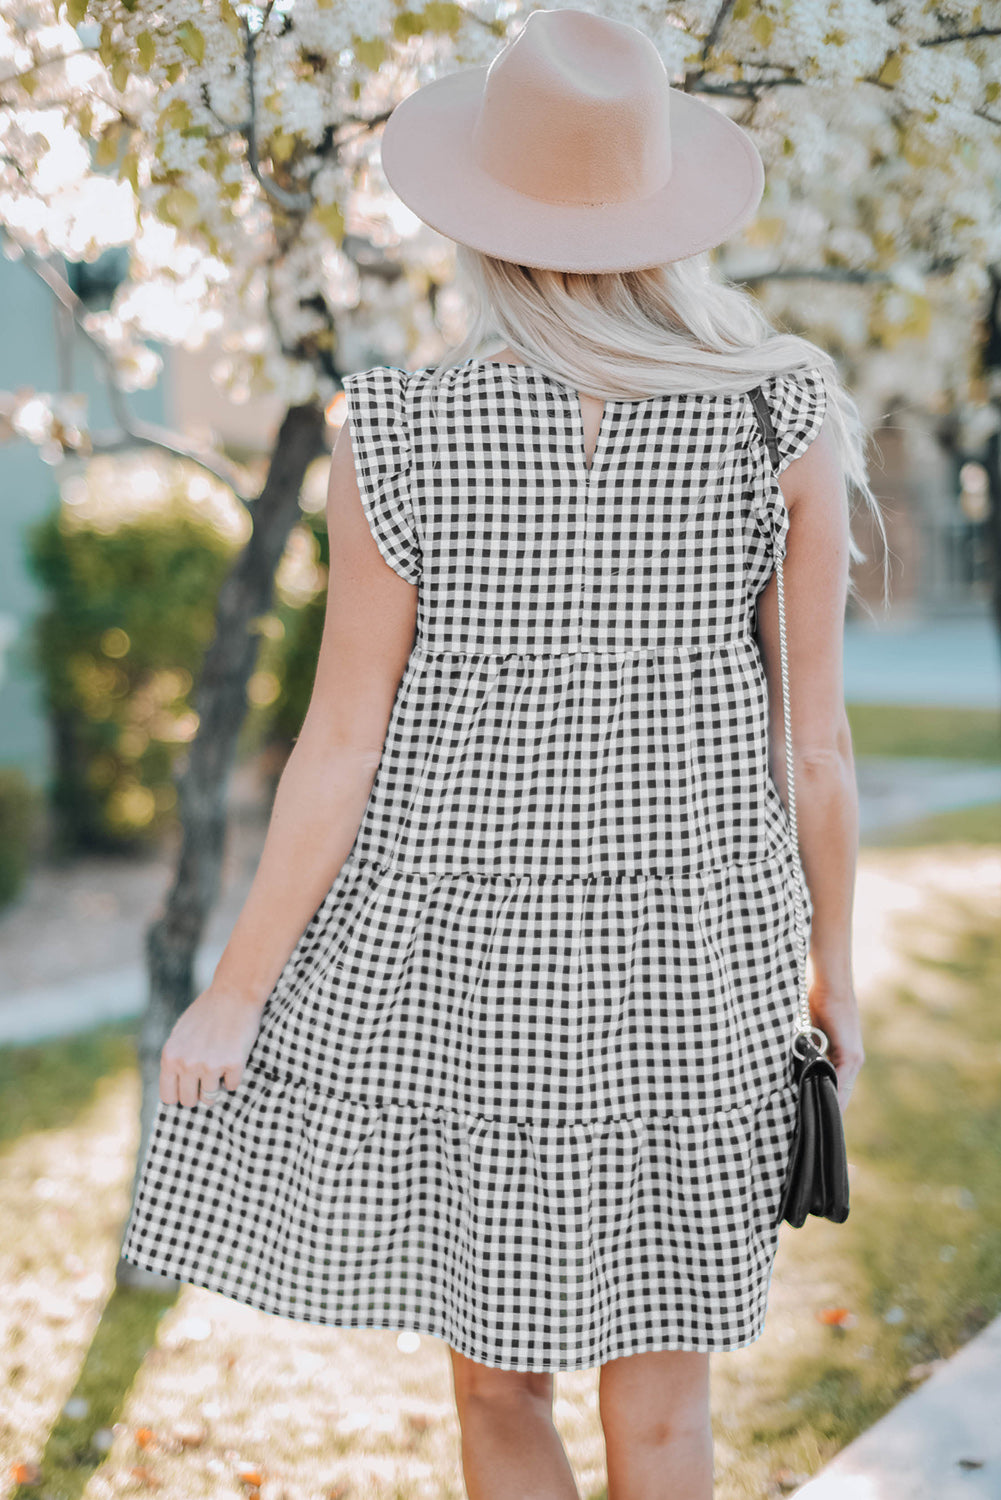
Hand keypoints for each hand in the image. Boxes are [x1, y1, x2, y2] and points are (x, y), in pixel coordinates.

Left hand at [160, 986, 268, 1107]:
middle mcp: (187, 1064)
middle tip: (207, 1078)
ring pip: (210, 1097)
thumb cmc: (207, 1011)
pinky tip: (234, 1056)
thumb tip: (176, 1087)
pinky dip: (234, 1076)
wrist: (234, 993)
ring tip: (221, 1065)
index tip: (188, 1090)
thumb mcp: (180, 1034)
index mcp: (170, 1057)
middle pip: (189, 1101)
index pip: (168, 1096)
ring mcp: (210, 1066)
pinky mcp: (233, 1064)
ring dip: (216, 1086)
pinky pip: (232, 1086)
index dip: (179, 1095)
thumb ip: (176, 1059)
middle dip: (198, 1093)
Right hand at [806, 979, 864, 1115]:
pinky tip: (822, 1108)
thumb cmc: (816, 1004)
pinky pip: (840, 1083)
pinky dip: (832, 1096)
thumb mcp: (809, 1034)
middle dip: (828, 1113)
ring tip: (817, 1127)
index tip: (814, 1123)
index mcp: (841, 1058)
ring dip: (829, 1108)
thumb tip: (793, 1070)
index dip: (825, 1105)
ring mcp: (853, 1059)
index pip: (835, 1089)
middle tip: (815, 1133)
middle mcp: (851, 1061)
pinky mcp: (851, 1055)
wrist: (830, 987)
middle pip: (840, 1096)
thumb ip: (806, 1053)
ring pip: (841, 1092)